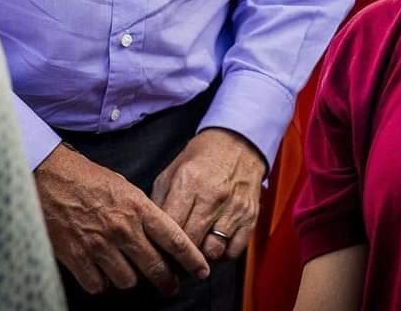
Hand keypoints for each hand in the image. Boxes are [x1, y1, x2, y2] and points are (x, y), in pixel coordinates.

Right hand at [35, 144, 208, 296]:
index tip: (202, 270)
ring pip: (127, 281)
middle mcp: (123, 229)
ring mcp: (100, 246)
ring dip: (129, 280)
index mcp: (138, 207)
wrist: (52, 178)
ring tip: (128, 272)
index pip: (174, 238)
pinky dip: (101, 283)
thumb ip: (142, 212)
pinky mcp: (77, 258)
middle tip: (170, 287)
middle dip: (166, 281)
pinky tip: (102, 273)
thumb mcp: (125, 188)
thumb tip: (157, 236)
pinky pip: (98, 286)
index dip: (191, 258)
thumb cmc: (90, 179)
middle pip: (154, 267)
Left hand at [153, 128, 266, 261]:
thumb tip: (150, 232)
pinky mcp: (250, 216)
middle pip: (191, 244)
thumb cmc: (202, 157)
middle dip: (180, 255)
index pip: (171, 229)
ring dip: (202, 255)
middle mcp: (213, 197)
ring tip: (196, 248)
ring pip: (213, 251)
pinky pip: (234, 251)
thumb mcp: (173, 171)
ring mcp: (234, 207)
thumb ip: (159, 201)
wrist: (239, 142)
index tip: (157, 252)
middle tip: (174, 257)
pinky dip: (223, 254)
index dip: (161, 245)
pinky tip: (215, 244)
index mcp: (189, 183)